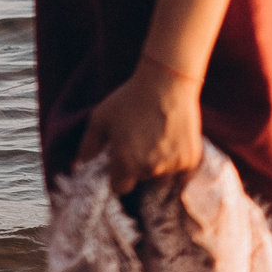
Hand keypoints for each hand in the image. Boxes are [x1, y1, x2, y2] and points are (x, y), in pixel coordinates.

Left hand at [77, 59, 205, 194]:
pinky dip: (179, 163)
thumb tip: (81, 164)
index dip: (121, 175)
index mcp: (124, 163)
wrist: (167, 82)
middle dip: (142, 168)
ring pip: (164, 178)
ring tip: (161, 141)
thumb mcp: (99, 119)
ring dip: (162, 167)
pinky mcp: (190, 159)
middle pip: (143, 181)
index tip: (125, 161)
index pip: (121, 188)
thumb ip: (87, 146)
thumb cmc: (130, 98)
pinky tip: (175, 143)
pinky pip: (182, 173)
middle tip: (145, 143)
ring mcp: (172, 165)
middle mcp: (149, 169)